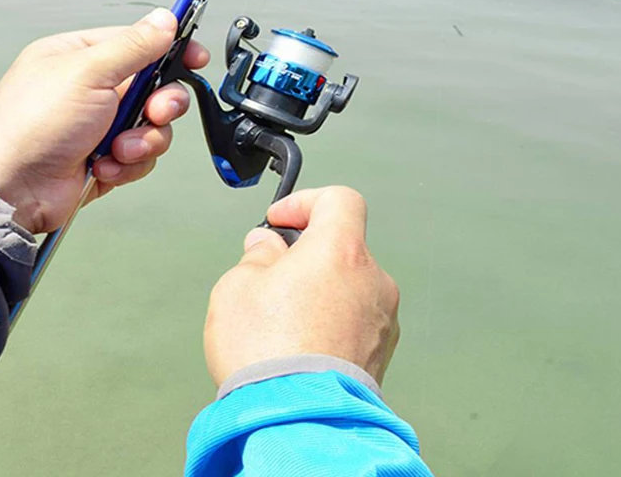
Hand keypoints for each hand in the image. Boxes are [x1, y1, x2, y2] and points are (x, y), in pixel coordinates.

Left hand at [0, 8, 208, 234]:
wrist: (11, 190)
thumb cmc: (34, 123)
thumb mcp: (88, 72)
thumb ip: (133, 46)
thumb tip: (165, 19)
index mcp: (79, 55)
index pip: (137, 41)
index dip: (170, 49)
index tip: (197, 58)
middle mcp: (89, 88)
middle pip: (153, 85)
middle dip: (161, 102)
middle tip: (157, 112)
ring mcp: (96, 125)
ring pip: (151, 124)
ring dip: (142, 139)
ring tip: (119, 149)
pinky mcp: (103, 158)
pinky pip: (139, 156)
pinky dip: (127, 164)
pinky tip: (104, 168)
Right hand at [203, 187, 400, 387]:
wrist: (297, 421)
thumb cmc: (268, 353)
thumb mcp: (237, 287)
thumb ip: (256, 255)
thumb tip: (267, 247)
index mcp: (341, 250)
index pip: (339, 199)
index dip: (305, 202)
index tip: (280, 220)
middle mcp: (372, 279)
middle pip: (342, 246)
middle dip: (306, 254)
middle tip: (272, 273)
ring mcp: (383, 319)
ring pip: (349, 286)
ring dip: (320, 290)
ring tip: (282, 319)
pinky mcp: (382, 354)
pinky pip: (356, 320)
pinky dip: (332, 321)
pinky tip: (300, 344)